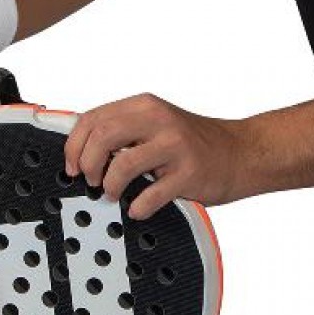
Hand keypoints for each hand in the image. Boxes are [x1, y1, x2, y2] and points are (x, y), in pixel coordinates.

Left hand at [64, 93, 254, 218]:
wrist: (241, 153)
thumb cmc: (195, 144)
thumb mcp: (157, 124)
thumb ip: (124, 131)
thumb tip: (81, 152)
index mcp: (145, 106)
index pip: (93, 118)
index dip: (74, 146)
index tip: (72, 166)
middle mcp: (159, 121)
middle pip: (102, 137)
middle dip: (87, 165)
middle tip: (91, 181)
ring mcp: (175, 147)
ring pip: (122, 165)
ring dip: (110, 187)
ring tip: (114, 195)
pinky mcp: (188, 174)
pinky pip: (150, 196)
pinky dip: (138, 207)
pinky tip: (139, 208)